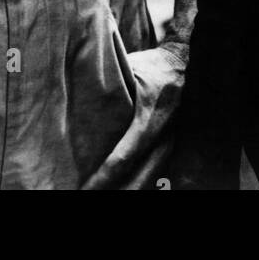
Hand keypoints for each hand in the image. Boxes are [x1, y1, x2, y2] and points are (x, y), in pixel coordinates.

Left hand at [81, 40, 187, 189]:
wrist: (183, 63)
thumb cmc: (150, 65)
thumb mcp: (129, 67)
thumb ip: (106, 79)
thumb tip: (76, 87)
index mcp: (149, 118)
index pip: (124, 155)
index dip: (104, 175)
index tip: (87, 186)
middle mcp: (163, 135)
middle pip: (139, 176)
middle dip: (114, 190)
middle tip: (87, 195)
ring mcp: (170, 142)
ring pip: (150, 177)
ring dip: (129, 189)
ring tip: (104, 195)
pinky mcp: (170, 144)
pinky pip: (156, 171)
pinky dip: (139, 183)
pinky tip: (125, 189)